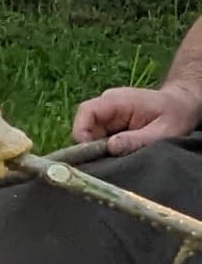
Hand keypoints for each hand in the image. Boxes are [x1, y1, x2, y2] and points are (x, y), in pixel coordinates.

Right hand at [74, 81, 201, 156]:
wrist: (183, 105)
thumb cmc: (176, 114)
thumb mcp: (163, 130)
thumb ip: (136, 139)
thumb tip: (110, 147)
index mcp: (117, 100)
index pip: (86, 112)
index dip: (81, 133)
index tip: (91, 155)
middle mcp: (107, 106)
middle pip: (84, 127)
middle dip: (92, 148)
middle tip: (109, 162)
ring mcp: (107, 115)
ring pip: (90, 136)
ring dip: (100, 151)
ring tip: (121, 157)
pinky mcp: (109, 125)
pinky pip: (98, 140)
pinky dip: (105, 151)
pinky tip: (122, 154)